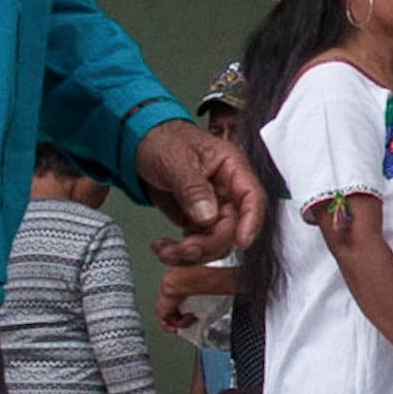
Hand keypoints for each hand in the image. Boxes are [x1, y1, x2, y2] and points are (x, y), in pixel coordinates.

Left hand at [136, 120, 263, 266]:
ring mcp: (212, 208)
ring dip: (191, 253)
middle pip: (231, 228)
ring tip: (166, 250)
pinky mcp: (196, 220)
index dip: (251, 222)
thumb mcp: (177, 159)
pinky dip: (179, 252)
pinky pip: (196, 244)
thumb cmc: (164, 140)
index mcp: (231, 168)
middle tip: (183, 248)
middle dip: (207, 244)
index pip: (252, 197)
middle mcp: (226, 191)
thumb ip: (193, 188)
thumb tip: (208, 216)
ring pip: (214, 242)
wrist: (140, 143)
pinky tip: (163, 247)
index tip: (241, 241)